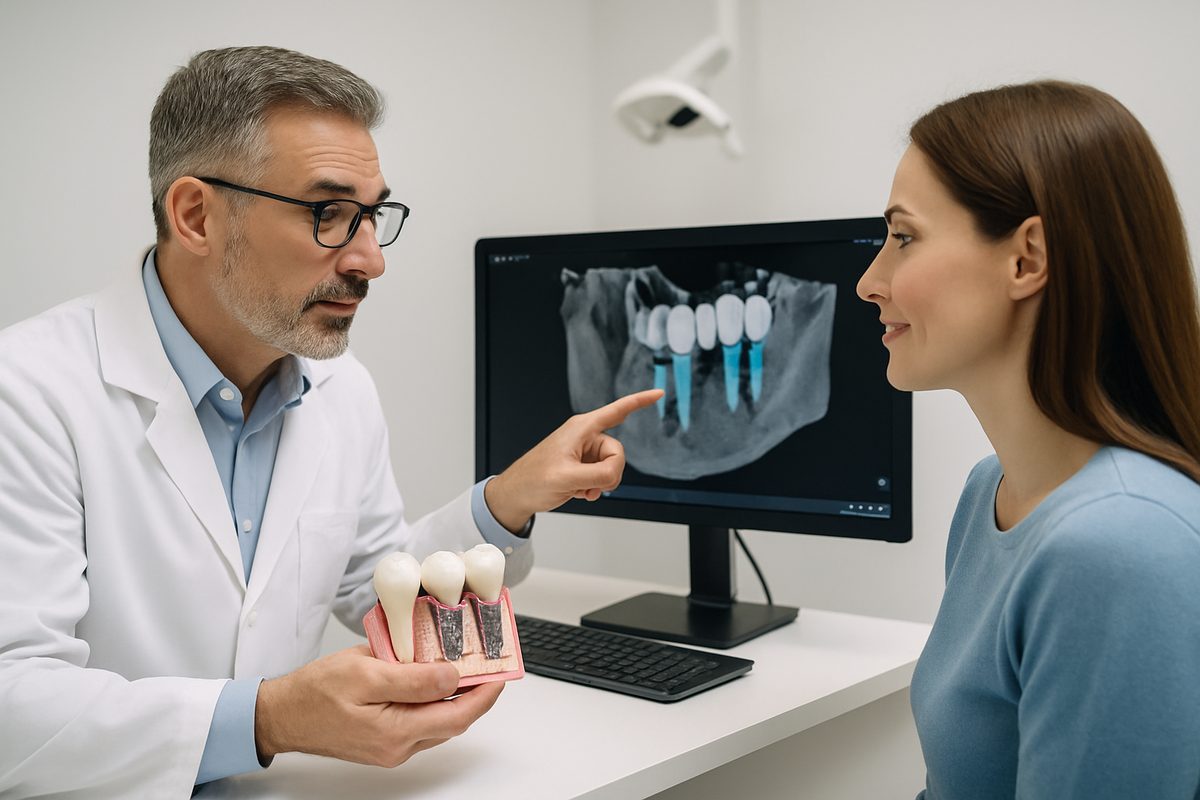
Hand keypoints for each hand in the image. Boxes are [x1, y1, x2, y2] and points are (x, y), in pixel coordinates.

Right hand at [255, 645, 502, 766]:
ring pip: (438, 721)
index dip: (485, 694)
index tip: (500, 673)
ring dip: (455, 696)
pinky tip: (432, 678)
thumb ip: (412, 678)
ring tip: (465, 666)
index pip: (459, 716)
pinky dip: (433, 700)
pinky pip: (420, 721)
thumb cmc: (315, 692)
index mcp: (395, 732)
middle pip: (453, 720)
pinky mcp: (384, 742)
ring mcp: (391, 748)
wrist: (281, 715)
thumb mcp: (365, 672)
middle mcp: (398, 747)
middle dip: (475, 693)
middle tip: (488, 665)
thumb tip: (452, 676)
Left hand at [484, 388, 663, 530]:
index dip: (639, 401)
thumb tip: (614, 474)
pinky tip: (579, 492)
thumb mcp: (567, 478)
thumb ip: (597, 475)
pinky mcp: (583, 467)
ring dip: (600, 484)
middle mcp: (585, 437)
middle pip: (617, 452)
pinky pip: (603, 477)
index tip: (659, 393)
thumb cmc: (533, 479)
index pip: (617, 411)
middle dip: (609, 472)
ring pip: (612, 467)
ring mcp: (584, 453)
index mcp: (581, 428)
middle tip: (589, 484)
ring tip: (580, 489)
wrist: (518, 495)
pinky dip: (595, 488)